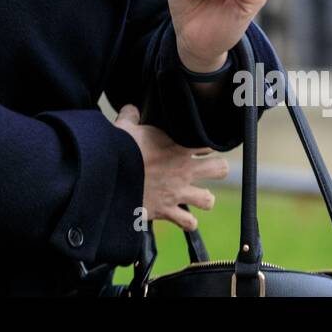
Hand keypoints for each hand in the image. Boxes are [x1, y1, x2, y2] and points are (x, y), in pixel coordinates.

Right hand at [114, 104, 228, 232]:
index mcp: (178, 146)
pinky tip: (182, 216)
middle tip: (205, 168)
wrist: (111, 176)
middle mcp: (183, 170)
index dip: (204, 144)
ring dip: (204, 198)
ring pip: (208, 200)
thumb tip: (130, 108)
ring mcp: (177, 192)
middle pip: (220, 169)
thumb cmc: (119, 149)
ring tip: (197, 194)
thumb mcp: (125, 127)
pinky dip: (187, 221)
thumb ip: (131, 117)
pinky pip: (188, 223)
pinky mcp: (167, 210)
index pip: (207, 144)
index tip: (195, 145)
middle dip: (216, 169)